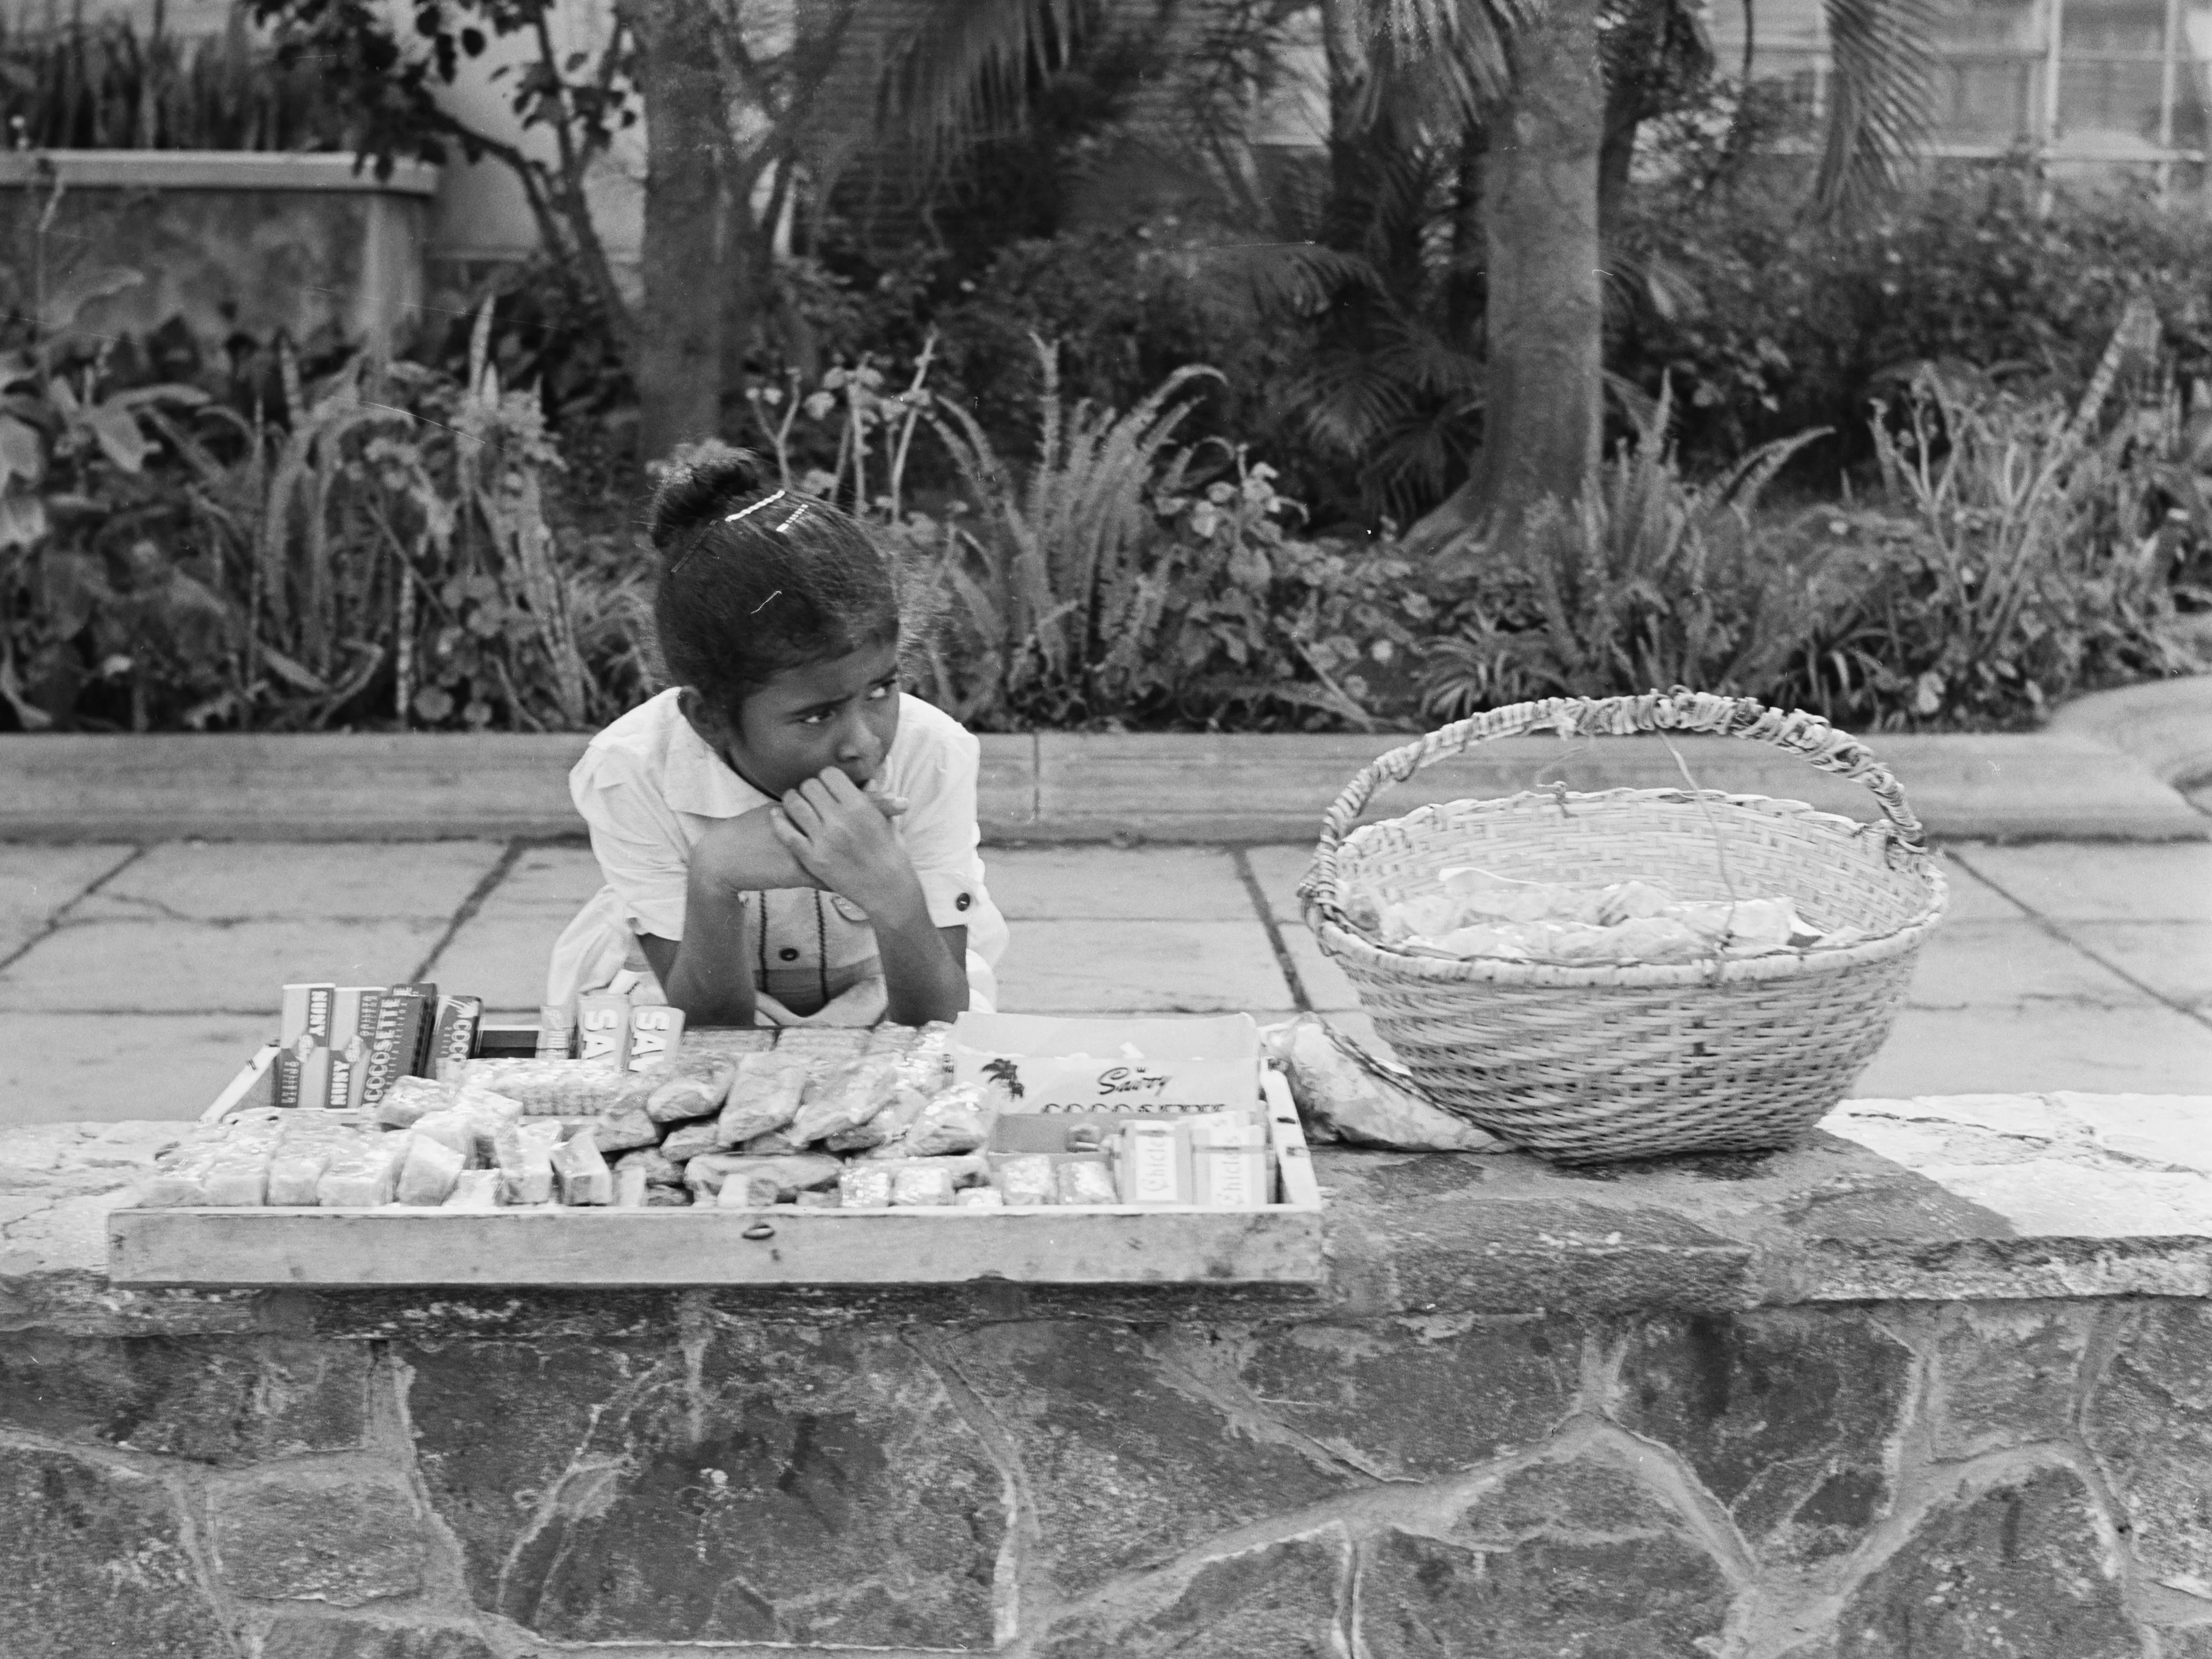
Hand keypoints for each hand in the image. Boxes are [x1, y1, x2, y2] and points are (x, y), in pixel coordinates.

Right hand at [689, 788, 905, 898]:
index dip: (876, 801)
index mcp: (809, 810)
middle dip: (878, 827)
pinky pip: (828, 878)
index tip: (902, 801)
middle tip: (903, 817)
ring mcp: (809, 851)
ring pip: (846, 856)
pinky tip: (863, 884)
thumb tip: (823, 799)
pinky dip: (844, 881)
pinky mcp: (800, 872)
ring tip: (893, 861)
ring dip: (867, 860)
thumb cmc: (752, 829)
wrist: (726, 856)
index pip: (847, 802)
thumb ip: (806, 808)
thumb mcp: (780, 813)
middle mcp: (812, 829)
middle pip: (853, 827)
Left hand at [769, 768, 919, 912]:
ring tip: (796, 804)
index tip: (828, 787)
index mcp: (860, 807)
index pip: (830, 774)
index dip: (827, 778)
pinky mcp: (811, 858)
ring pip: (794, 803)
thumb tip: (870, 780)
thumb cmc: (891, 856)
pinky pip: (786, 832)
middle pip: (810, 786)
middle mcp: (840, 820)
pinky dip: (779, 820)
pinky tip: (777, 815)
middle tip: (812, 797)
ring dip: (793, 800)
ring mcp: (823, 839)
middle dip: (811, 789)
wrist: (887, 891)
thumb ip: (877, 801)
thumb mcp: (887, 824)